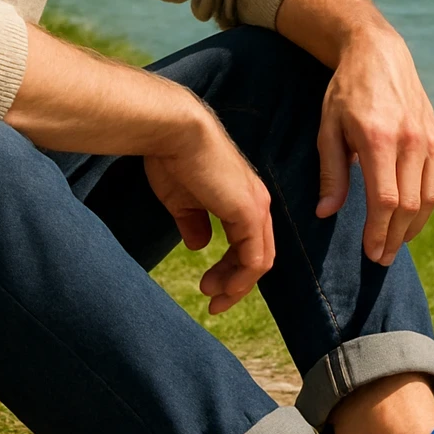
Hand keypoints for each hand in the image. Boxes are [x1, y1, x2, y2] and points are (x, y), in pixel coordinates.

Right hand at [144, 101, 274, 314]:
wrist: (175, 132)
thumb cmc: (174, 158)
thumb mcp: (183, 201)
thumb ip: (194, 223)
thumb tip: (199, 245)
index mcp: (243, 198)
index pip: (247, 244)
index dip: (231, 271)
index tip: (208, 288)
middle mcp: (257, 202)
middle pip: (257, 256)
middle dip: (235, 283)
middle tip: (213, 302)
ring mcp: (256, 207)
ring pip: (259, 261)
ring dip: (237, 286)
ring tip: (212, 297)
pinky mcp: (249, 212)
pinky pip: (254, 257)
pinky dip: (241, 278)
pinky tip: (222, 288)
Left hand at [315, 26, 433, 266]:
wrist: (378, 53)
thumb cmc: (346, 92)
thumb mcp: (328, 128)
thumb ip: (331, 173)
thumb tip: (327, 214)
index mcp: (378, 139)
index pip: (385, 200)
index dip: (378, 231)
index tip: (370, 253)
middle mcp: (409, 141)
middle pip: (409, 206)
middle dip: (394, 238)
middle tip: (380, 259)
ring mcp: (427, 139)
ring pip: (428, 199)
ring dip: (412, 229)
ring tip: (394, 245)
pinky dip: (424, 208)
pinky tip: (409, 221)